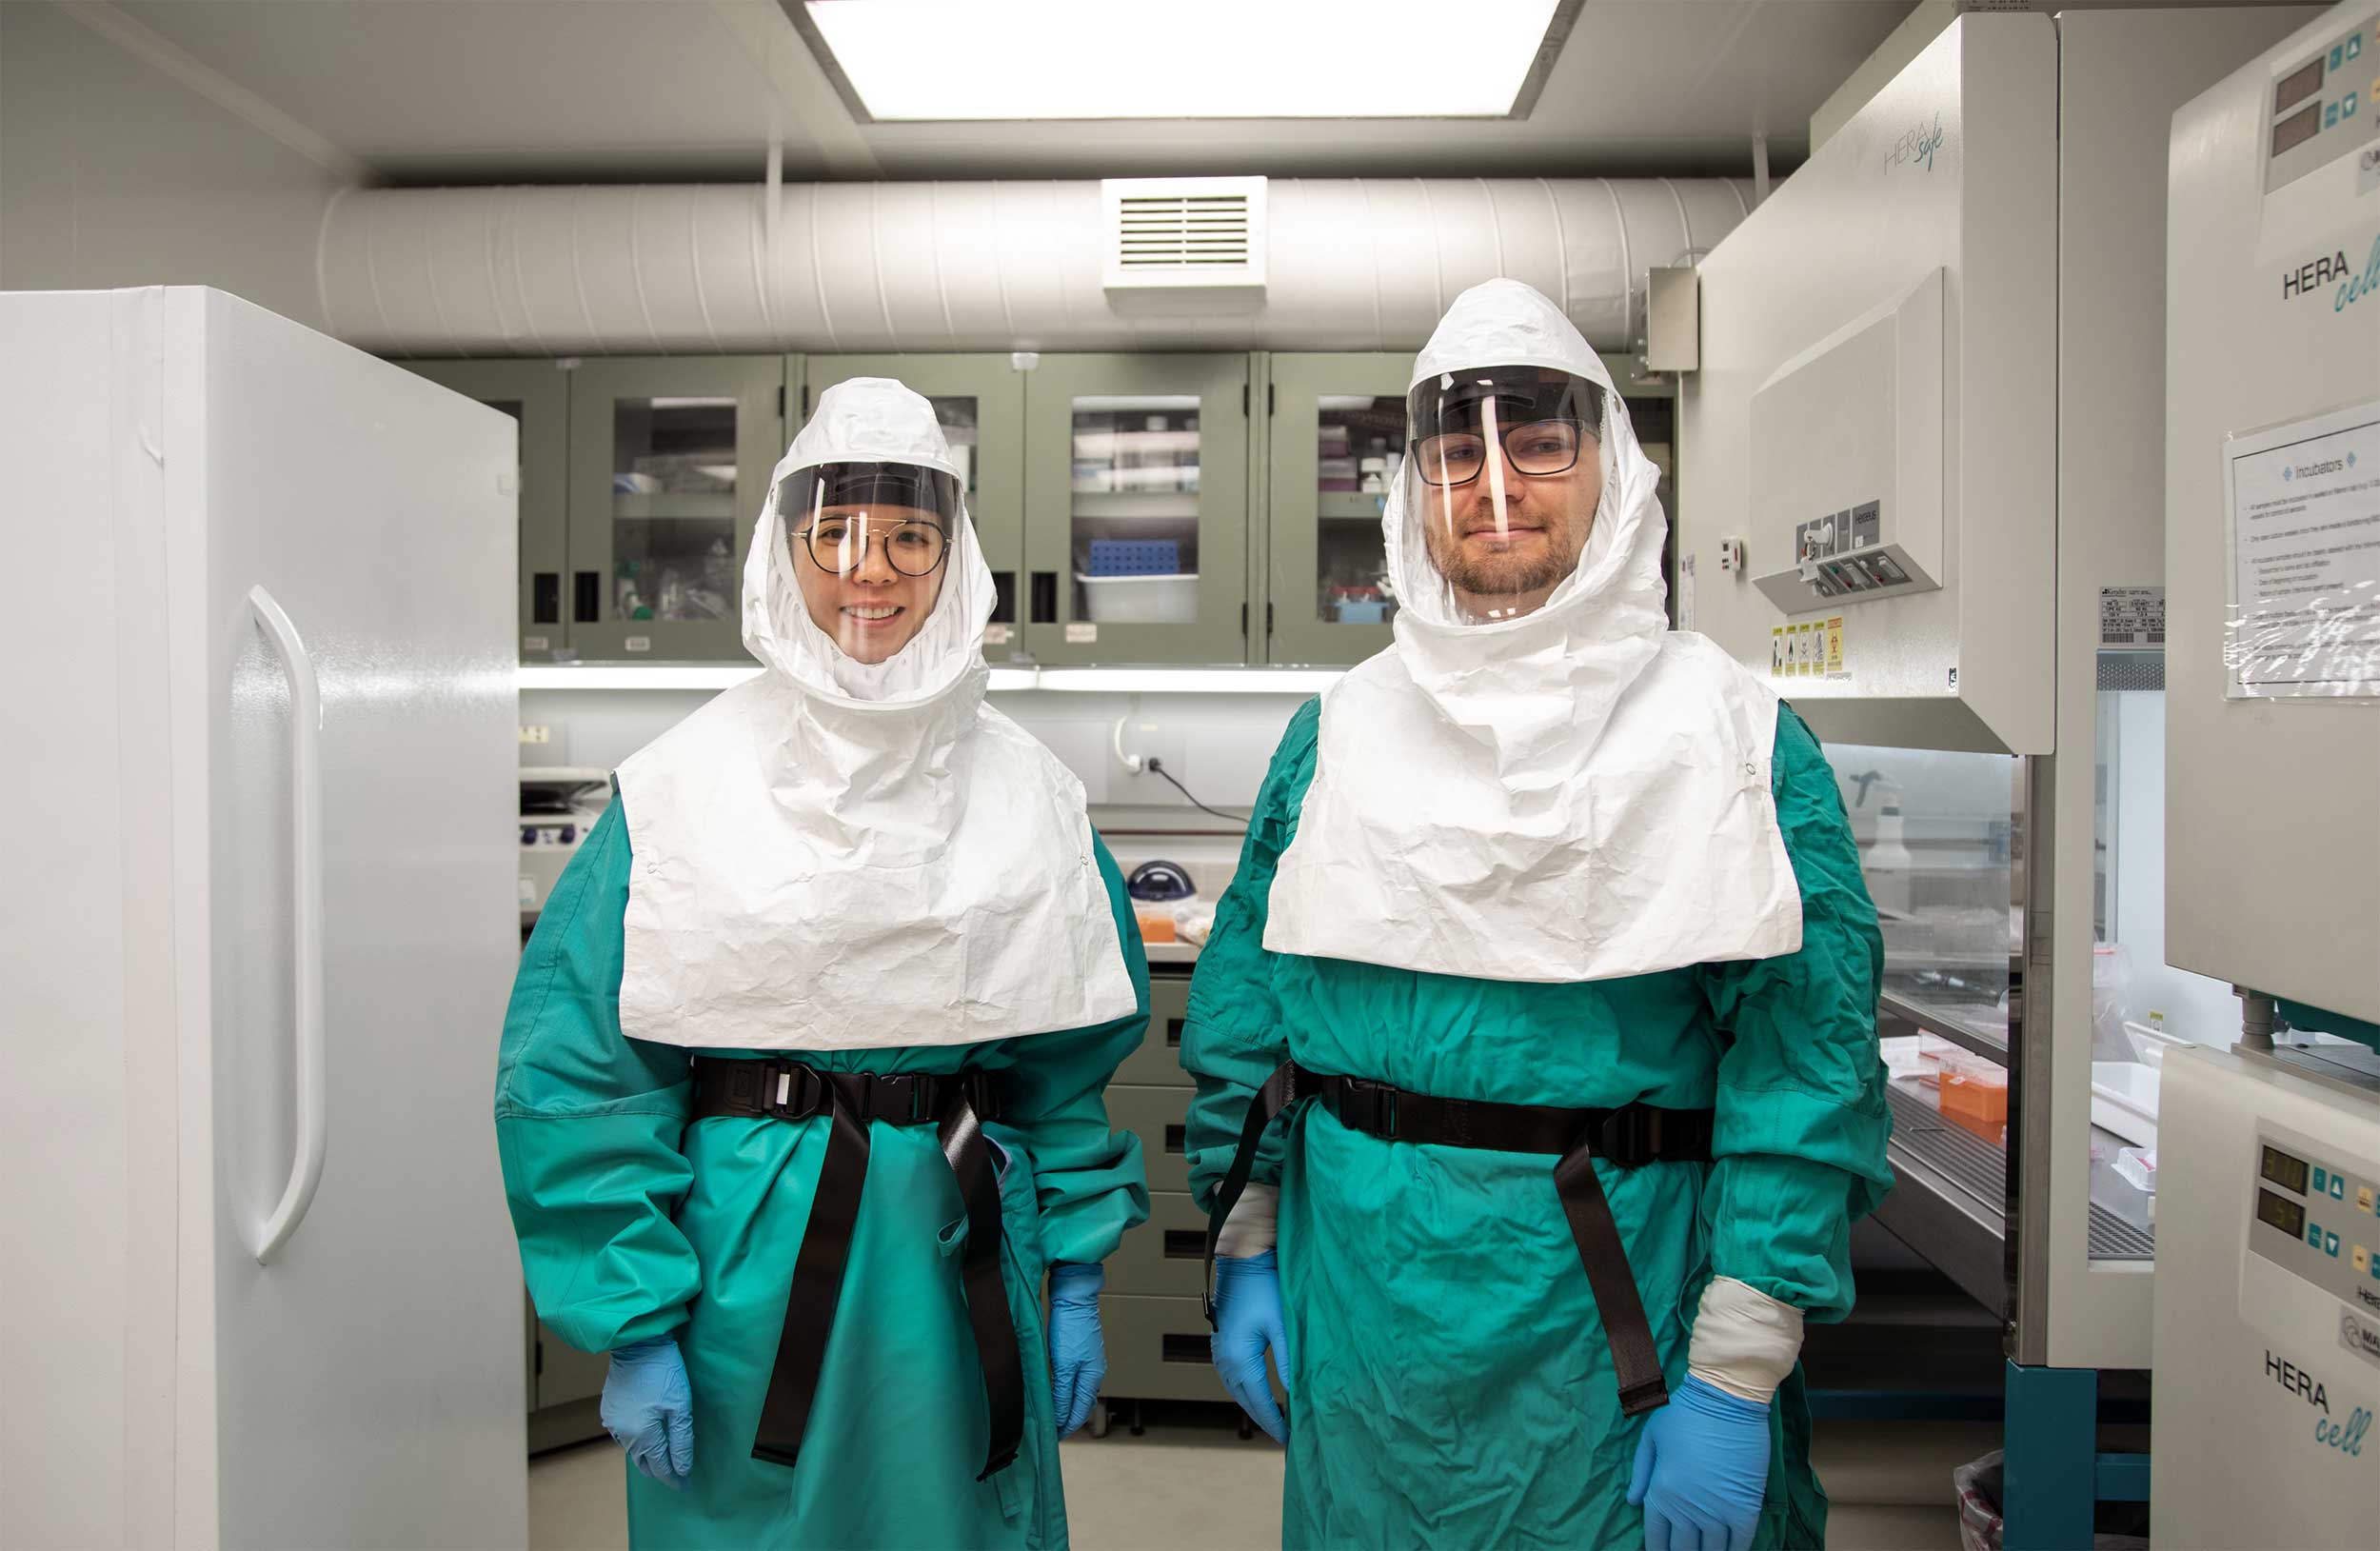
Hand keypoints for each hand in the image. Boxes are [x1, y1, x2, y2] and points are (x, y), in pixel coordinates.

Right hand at [601, 1337, 694, 1490]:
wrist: (637, 1344)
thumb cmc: (663, 1372)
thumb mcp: (680, 1407)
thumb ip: (681, 1441)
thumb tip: (682, 1469)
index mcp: (642, 1435)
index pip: (659, 1467)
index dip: (673, 1478)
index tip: (684, 1485)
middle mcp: (623, 1434)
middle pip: (643, 1462)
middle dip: (659, 1470)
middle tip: (676, 1473)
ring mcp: (612, 1422)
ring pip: (631, 1449)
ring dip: (647, 1455)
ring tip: (662, 1458)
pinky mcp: (608, 1409)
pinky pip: (622, 1434)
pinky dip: (635, 1440)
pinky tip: (645, 1437)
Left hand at [1047, 1262, 1106, 1437]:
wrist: (1074, 1297)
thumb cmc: (1070, 1327)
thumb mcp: (1063, 1365)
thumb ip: (1063, 1393)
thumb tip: (1060, 1417)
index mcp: (1092, 1378)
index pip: (1080, 1413)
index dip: (1066, 1427)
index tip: (1053, 1438)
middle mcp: (1094, 1373)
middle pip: (1082, 1406)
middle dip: (1067, 1420)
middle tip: (1050, 1430)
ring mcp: (1090, 1363)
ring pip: (1079, 1394)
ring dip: (1067, 1407)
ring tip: (1052, 1415)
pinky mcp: (1083, 1353)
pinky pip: (1076, 1381)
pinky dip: (1067, 1392)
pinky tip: (1057, 1392)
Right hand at [1209, 1250, 1288, 1441]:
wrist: (1242, 1261)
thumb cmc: (1265, 1289)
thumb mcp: (1282, 1326)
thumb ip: (1289, 1362)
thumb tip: (1297, 1393)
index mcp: (1240, 1360)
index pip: (1260, 1402)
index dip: (1275, 1423)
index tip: (1289, 1440)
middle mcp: (1224, 1361)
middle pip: (1245, 1402)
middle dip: (1265, 1420)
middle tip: (1284, 1436)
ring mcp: (1218, 1353)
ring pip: (1236, 1391)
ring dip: (1254, 1407)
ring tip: (1274, 1420)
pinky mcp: (1220, 1345)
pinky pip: (1231, 1378)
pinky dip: (1245, 1391)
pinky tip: (1258, 1395)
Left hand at [1626, 1375, 1770, 1550]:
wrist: (1726, 1399)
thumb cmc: (1684, 1413)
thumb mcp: (1651, 1438)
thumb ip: (1640, 1473)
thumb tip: (1632, 1502)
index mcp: (1661, 1493)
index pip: (1656, 1538)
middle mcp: (1687, 1509)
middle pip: (1683, 1550)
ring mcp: (1718, 1512)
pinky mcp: (1745, 1508)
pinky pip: (1740, 1543)